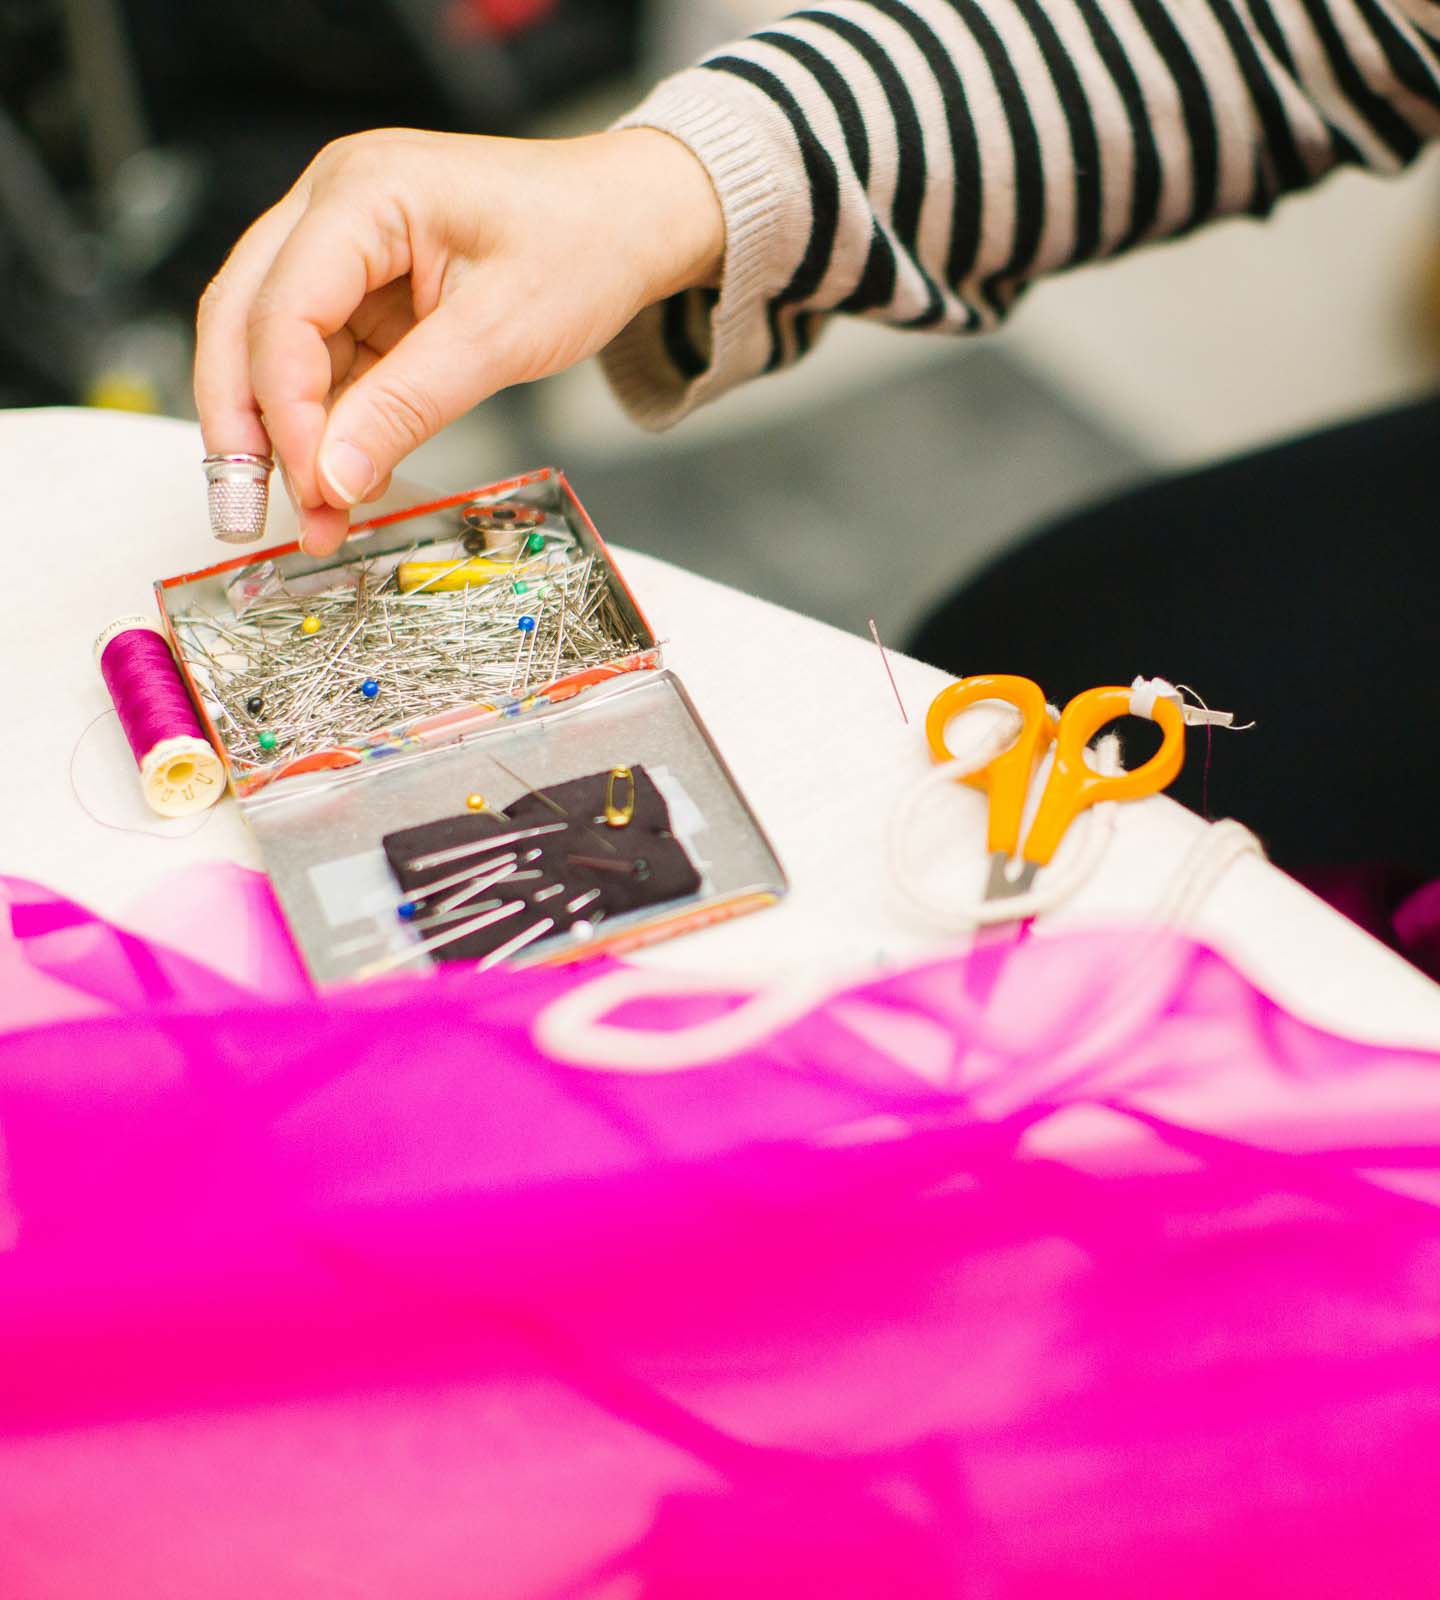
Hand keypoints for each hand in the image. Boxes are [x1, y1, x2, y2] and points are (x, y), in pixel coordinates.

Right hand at [194, 127, 724, 554]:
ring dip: (283, 437)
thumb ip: (408, 407)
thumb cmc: (582, 245)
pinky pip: (320, 363)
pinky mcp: (360, 291)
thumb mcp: (500, 335)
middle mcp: (331, 207)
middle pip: (242, 321)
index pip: (283, 311)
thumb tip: (332, 479)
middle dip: (243, 425)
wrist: (629, 220)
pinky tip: (339, 482)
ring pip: (270, 349)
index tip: (313, 487)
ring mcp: (340, 247)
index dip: (286, 410)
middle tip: (245, 513)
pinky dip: (325, 426)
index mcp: (363, 191)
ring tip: (313, 518)